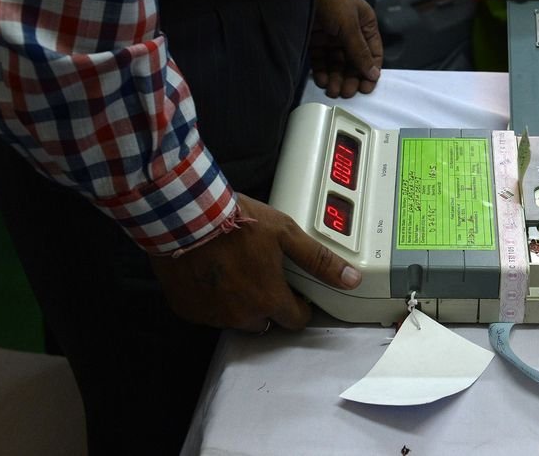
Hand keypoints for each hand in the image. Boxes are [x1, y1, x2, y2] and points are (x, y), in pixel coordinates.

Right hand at [149, 193, 361, 332]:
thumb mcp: (285, 233)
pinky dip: (211, 299)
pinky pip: (207, 312)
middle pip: (266, 321)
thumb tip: (352, 279)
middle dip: (268, 303)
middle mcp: (242, 315)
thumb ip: (319, 260)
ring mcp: (212, 315)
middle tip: (262, 275)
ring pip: (235, 319)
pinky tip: (211, 275)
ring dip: (239, 303)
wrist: (185, 216)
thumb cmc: (237, 222)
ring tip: (235, 271)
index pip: (296, 320)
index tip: (297, 293)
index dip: (299, 306)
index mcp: (269, 299)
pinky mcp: (188, 310)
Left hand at [310, 0, 382, 97]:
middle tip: (345, 92)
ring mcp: (332, 37)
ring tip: (331, 90)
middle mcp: (351, 33)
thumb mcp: (349, 26)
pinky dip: (322, 71)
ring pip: (337, 63)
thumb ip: (360, 51)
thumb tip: (373, 74)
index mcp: (366, 26)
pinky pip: (321, 60)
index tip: (365, 88)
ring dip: (335, 77)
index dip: (370, 71)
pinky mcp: (316, 40)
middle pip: (354, 62)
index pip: (373, 54)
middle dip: (350, 78)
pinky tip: (322, 80)